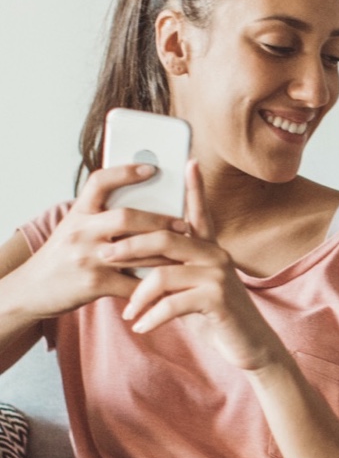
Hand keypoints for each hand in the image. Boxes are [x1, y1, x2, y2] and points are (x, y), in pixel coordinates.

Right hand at [12, 164, 187, 318]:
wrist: (32, 289)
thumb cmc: (62, 255)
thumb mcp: (74, 228)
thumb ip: (101, 216)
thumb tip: (145, 201)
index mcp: (78, 212)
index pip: (100, 182)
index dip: (126, 172)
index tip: (153, 168)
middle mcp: (80, 231)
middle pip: (127, 217)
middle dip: (160, 220)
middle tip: (183, 223)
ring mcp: (87, 257)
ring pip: (137, 251)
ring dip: (165, 252)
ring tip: (186, 251)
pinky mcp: (94, 283)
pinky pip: (133, 283)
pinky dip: (153, 285)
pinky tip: (169, 282)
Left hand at [102, 162, 285, 371]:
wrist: (250, 344)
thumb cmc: (216, 315)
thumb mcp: (193, 288)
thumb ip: (172, 269)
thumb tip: (135, 258)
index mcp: (210, 249)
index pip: (199, 212)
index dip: (195, 187)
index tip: (188, 161)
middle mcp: (217, 256)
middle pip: (166, 239)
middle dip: (130, 247)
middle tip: (104, 256)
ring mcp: (219, 277)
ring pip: (164, 274)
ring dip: (138, 295)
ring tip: (127, 310)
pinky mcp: (218, 300)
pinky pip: (172, 304)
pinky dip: (151, 317)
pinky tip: (141, 326)